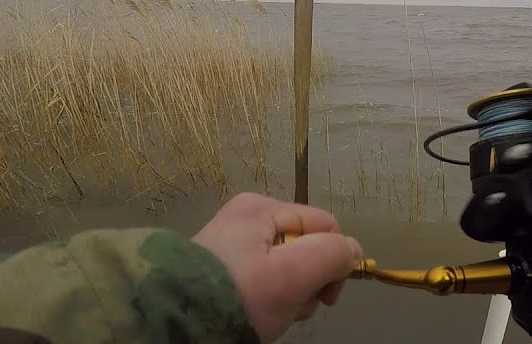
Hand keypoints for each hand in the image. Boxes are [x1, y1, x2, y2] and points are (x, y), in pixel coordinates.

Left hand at [191, 193, 362, 343]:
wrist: (178, 324)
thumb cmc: (240, 295)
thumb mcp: (292, 274)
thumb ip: (332, 254)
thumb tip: (353, 249)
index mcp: (262, 207)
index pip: (325, 225)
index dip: (334, 259)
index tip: (326, 296)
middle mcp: (247, 217)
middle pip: (306, 244)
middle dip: (310, 280)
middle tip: (295, 306)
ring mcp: (235, 243)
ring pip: (289, 265)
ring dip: (292, 293)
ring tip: (275, 313)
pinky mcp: (226, 267)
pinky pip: (267, 277)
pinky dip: (272, 297)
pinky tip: (261, 313)